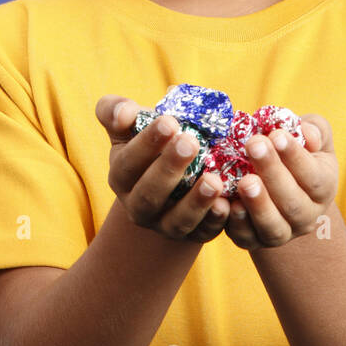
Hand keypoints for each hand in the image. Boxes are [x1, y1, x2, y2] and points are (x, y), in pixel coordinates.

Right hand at [95, 95, 230, 242]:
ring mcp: (165, 225)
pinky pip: (204, 232)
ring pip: (177, 220)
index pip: (127, 163)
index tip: (169, 122)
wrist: (174, 179)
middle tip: (190, 142)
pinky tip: (228, 204)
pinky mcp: (193, 234)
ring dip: (196, 202)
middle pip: (149, 194)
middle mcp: (139, 207)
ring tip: (214, 180)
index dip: (146, 144)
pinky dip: (215, 221)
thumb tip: (124, 112)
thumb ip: (117, 111)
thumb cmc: (152, 143)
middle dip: (169, 168)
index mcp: (121, 177)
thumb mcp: (130, 126)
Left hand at [225, 115, 337, 250]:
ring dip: (258, 204)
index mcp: (324, 189)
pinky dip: (237, 224)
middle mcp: (307, 217)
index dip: (296, 157)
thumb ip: (314, 130)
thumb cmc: (294, 151)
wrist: (275, 182)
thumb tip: (307, 134)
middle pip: (293, 203)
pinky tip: (227, 203)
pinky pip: (246, 238)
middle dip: (272, 173)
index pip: (314, 177)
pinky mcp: (254, 240)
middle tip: (254, 145)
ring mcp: (282, 233)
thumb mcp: (310, 136)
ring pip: (273, 227)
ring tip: (245, 180)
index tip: (276, 135)